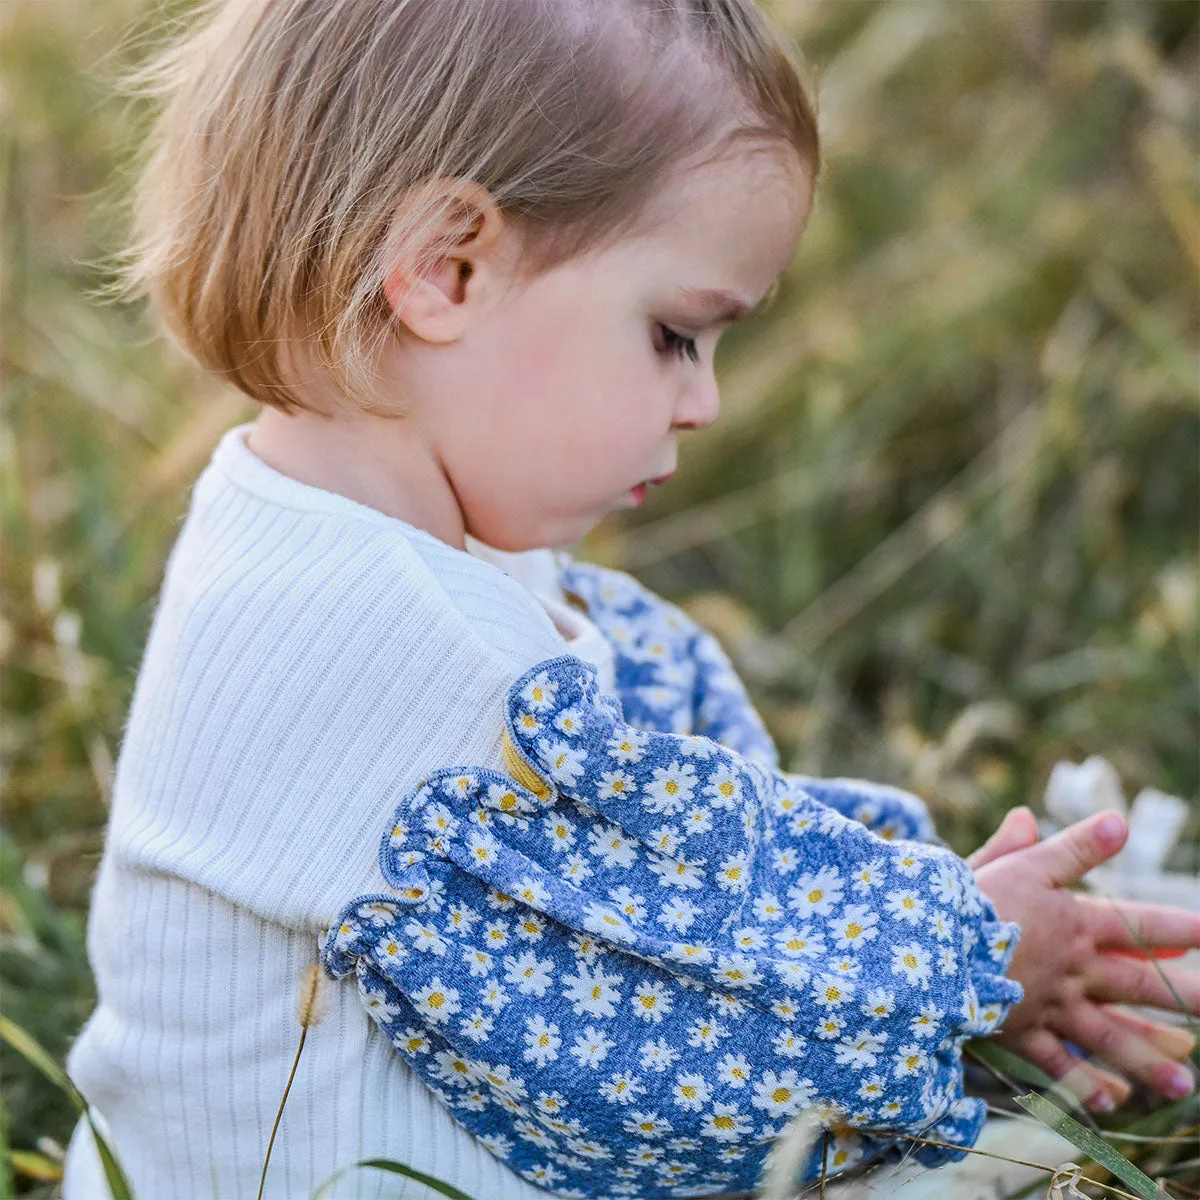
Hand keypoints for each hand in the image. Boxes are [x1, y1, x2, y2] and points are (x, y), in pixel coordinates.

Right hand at [972, 809, 1199, 1110]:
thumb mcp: (1020, 864)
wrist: (931, 948)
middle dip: (1185, 998)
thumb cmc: (973, 899)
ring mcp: (1051, 1007)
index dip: (1181, 927)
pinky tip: (1113, 1101)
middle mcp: (1074, 969)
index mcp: (1075, 923)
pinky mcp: (1021, 1033)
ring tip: (1185, 1084)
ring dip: (1148, 1060)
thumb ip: (1068, 849)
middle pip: (1137, 984)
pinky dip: (1084, 1085)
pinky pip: (1058, 1066)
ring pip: (1108, 1036)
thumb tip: (1117, 822)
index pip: (1138, 923)